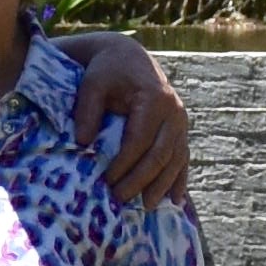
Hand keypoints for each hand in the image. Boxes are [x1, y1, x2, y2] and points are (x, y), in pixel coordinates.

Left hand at [69, 33, 192, 204]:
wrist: (129, 58)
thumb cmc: (107, 72)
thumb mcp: (92, 84)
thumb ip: (87, 111)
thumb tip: (82, 143)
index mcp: (154, 99)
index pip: (140, 140)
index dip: (124, 164)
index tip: (107, 182)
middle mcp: (174, 112)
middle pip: (160, 154)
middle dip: (142, 180)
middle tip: (120, 199)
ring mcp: (181, 122)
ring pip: (176, 160)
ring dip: (163, 185)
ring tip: (147, 207)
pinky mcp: (181, 130)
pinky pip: (183, 158)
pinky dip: (179, 179)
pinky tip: (175, 200)